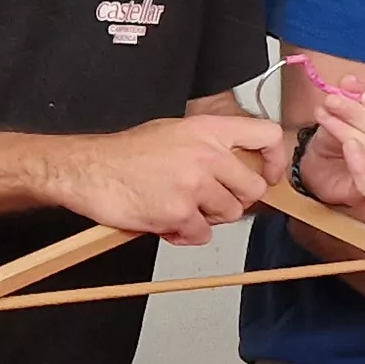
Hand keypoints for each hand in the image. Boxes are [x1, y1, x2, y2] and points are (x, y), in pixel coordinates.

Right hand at [50, 114, 283, 243]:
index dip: (275, 160)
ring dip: (209, 217)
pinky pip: (202, 234)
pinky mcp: (179, 212)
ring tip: (180, 207)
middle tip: (210, 200)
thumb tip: (242, 165)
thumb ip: (211, 145)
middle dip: (235, 200)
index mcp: (208, 129)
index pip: (267, 136)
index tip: (267, 175)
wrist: (88, 169)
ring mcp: (194, 184)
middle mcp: (206, 154)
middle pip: (253, 188)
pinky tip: (165, 221)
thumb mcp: (175, 131)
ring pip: (230, 214)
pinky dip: (185, 234)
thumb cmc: (128, 153)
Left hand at [298, 83, 364, 206]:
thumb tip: (350, 82)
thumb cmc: (346, 135)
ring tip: (324, 116)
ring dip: (347, 131)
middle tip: (332, 100)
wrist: (323, 165)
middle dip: (358, 114)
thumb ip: (355, 95)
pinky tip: (346, 145)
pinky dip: (358, 162)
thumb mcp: (351, 109)